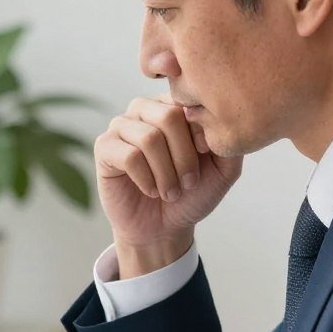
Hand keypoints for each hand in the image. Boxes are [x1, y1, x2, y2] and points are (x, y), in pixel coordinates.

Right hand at [94, 96, 242, 275]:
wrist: (163, 227)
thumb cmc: (192, 194)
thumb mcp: (223, 168)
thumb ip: (228, 140)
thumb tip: (211, 118)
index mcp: (175, 104)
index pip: (191, 103)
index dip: (201, 136)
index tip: (203, 159)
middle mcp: (146, 108)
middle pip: (169, 117)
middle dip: (184, 158)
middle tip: (188, 183)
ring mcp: (122, 126)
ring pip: (148, 138)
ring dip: (165, 173)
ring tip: (170, 192)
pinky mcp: (104, 148)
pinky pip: (128, 156)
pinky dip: (146, 179)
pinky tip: (150, 190)